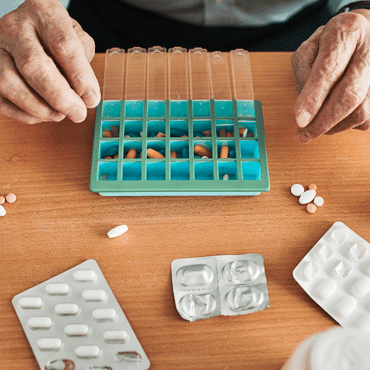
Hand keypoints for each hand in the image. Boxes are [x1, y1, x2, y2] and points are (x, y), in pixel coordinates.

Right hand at [0, 0, 99, 123]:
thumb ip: (84, 64)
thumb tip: (86, 97)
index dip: (79, 77)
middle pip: (33, 65)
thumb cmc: (56, 36)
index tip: (91, 99)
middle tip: (78, 113)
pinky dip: (26, 114)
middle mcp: (14, 27)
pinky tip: (43, 114)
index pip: (63, 45)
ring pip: (9, 83)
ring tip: (60, 114)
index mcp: (43, 12)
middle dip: (60, 97)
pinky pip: (1, 99)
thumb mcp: (77, 38)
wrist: (29, 29)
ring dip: (40, 108)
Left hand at [291, 9, 369, 142]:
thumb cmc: (334, 43)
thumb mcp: (310, 48)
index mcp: (348, 32)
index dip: (313, 98)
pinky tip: (338, 118)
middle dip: (323, 121)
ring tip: (319, 125)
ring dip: (335, 126)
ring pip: (362, 111)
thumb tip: (305, 108)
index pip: (329, 70)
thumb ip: (304, 73)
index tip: (299, 120)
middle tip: (304, 135)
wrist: (367, 33)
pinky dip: (349, 124)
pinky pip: (369, 118)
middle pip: (350, 95)